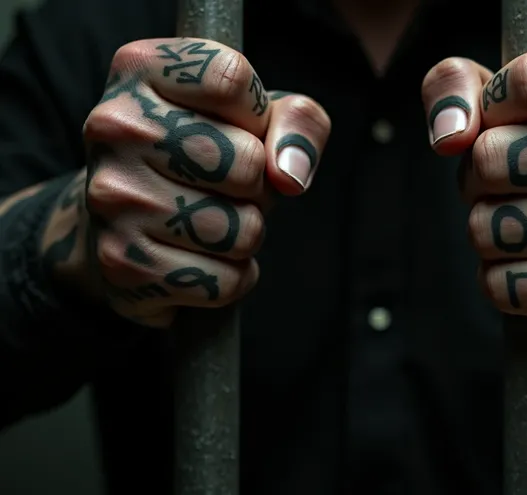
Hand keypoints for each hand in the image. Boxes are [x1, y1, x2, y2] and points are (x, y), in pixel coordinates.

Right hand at [78, 38, 329, 327]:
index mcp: (141, 68)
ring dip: (246, 234)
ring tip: (214, 221)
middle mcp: (114, 126)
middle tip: (227, 185)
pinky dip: (232, 277)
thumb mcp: (257, 116)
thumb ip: (297, 122)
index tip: (237, 127)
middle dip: (257, 184)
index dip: (257, 115)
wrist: (125, 219)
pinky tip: (202, 259)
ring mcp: (112, 197)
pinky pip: (224, 281)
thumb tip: (290, 175)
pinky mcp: (122, 263)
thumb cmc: (203, 155)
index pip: (232, 79)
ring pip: (240, 230)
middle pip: (245, 162)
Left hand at [422, 49, 526, 343]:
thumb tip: (449, 136)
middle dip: (478, 175)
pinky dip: (499, 278)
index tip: (510, 121)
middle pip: (490, 157)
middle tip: (511, 182)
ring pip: (485, 227)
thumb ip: (456, 85)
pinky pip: (497, 283)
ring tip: (525, 221)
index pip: (524, 80)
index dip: (492, 106)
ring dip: (486, 229)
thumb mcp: (504, 102)